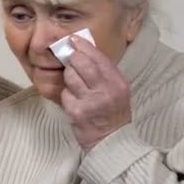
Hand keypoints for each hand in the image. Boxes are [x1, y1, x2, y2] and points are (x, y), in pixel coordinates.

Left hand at [61, 35, 131, 152]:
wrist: (112, 143)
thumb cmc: (112, 114)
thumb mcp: (116, 90)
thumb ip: (104, 72)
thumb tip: (83, 50)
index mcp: (118, 82)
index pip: (98, 57)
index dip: (83, 46)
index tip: (73, 40)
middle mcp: (107, 90)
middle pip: (81, 62)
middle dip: (72, 60)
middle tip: (71, 62)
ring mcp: (91, 101)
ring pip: (70, 76)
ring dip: (69, 79)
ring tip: (76, 88)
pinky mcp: (78, 112)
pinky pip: (65, 94)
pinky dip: (67, 96)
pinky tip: (75, 103)